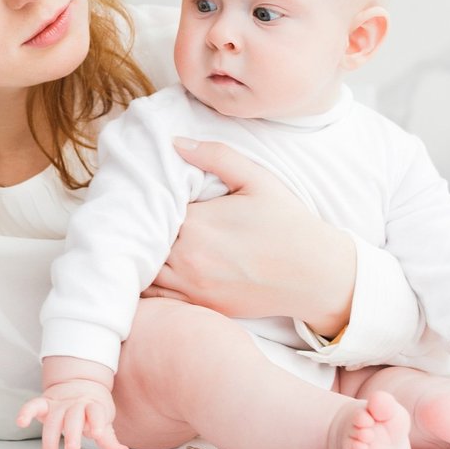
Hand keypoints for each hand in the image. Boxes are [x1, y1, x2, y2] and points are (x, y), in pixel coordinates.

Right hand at [16, 378, 128, 448]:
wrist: (80, 383)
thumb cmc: (92, 409)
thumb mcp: (104, 422)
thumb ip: (110, 440)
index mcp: (93, 406)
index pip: (95, 412)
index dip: (96, 421)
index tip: (96, 432)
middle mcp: (75, 404)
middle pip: (73, 417)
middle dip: (72, 433)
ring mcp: (59, 404)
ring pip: (53, 420)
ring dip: (50, 438)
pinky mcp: (44, 403)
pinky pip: (33, 405)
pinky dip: (26, 412)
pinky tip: (21, 422)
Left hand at [142, 138, 356, 335]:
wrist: (314, 273)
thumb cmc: (288, 222)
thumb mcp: (257, 179)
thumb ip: (216, 156)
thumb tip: (176, 142)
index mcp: (197, 223)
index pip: (151, 210)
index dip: (145, 202)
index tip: (145, 194)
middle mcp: (189, 257)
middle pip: (143, 241)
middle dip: (139, 228)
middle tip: (135, 217)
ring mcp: (193, 286)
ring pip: (145, 271)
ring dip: (140, 257)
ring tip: (141, 242)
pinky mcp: (202, 306)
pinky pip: (159, 298)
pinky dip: (148, 285)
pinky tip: (151, 270)